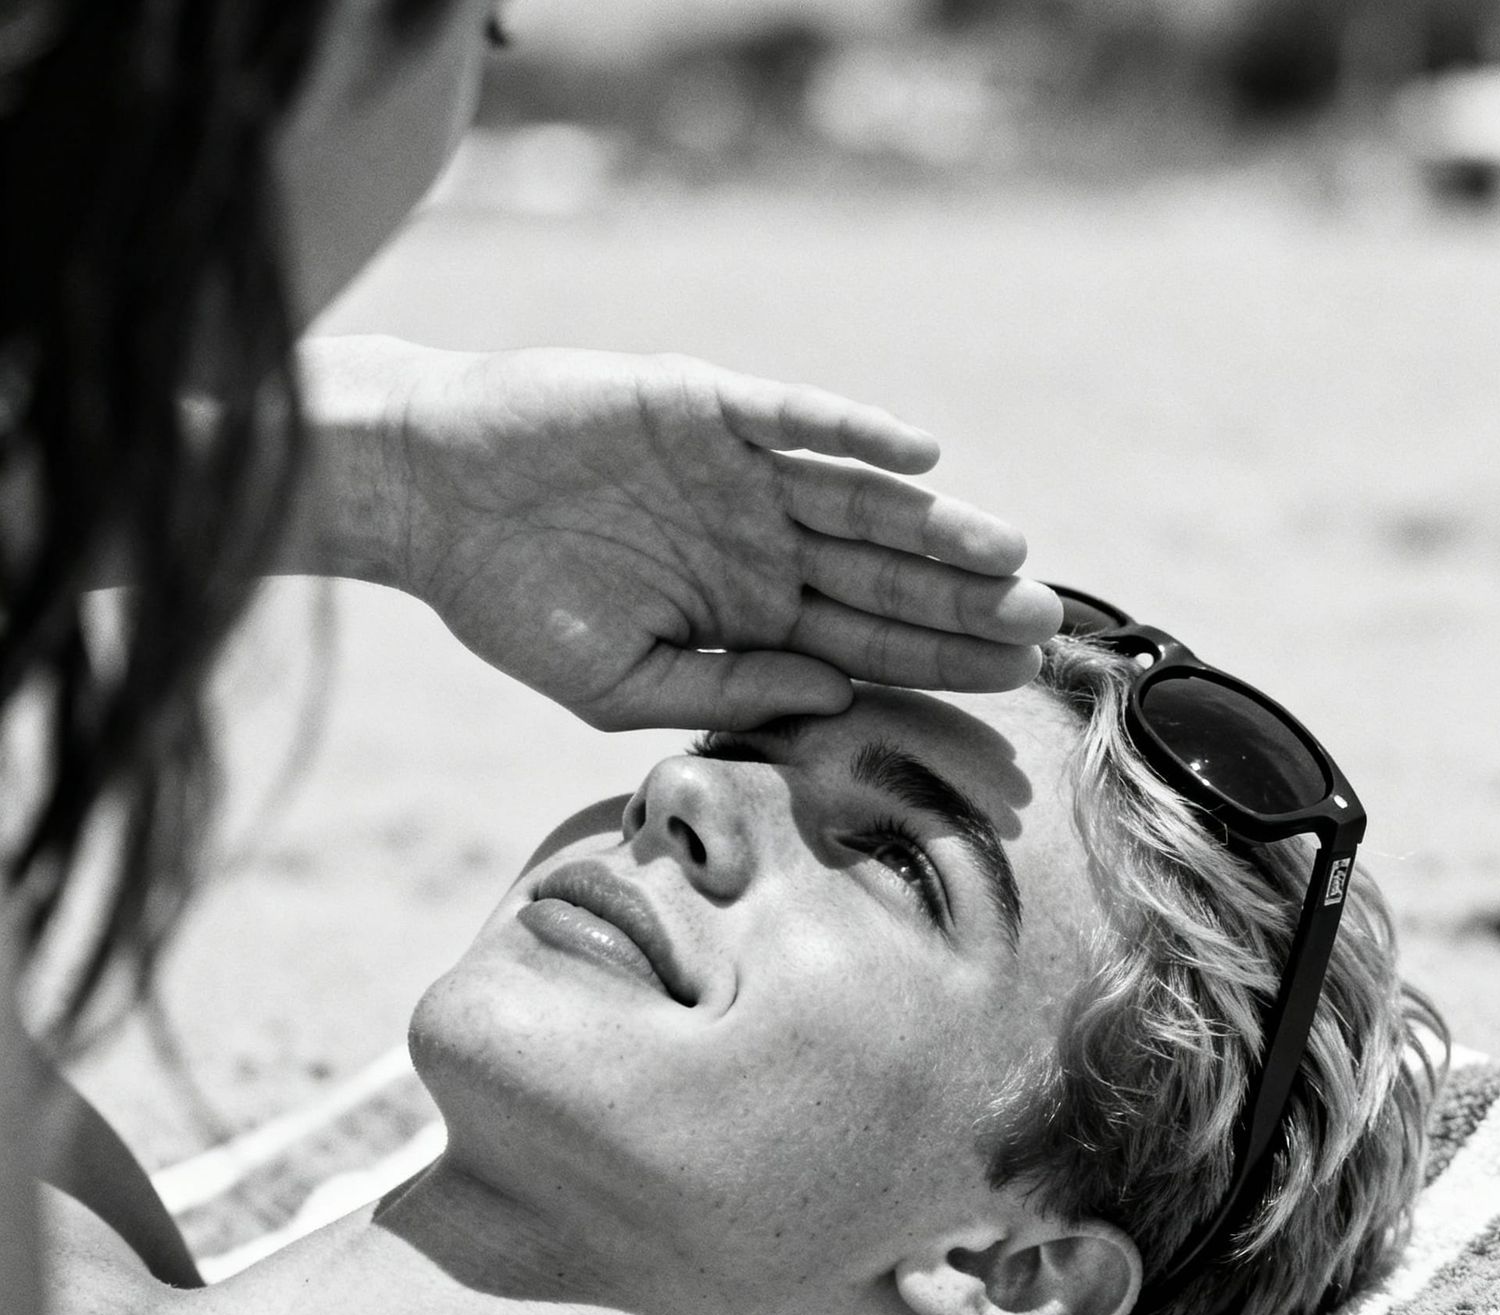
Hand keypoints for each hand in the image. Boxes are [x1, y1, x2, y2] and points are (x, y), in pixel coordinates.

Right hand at [308, 340, 1061, 730]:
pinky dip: (851, 431)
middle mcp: (758, 541)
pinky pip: (791, 416)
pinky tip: (919, 459)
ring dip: (932, 527)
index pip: (864, 641)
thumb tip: (836, 698)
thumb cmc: (512, 602)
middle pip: (881, 574)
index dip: (939, 659)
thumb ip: (727, 692)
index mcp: (745, 612)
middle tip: (1041, 623)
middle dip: (960, 601)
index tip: (1015, 679)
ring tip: (1008, 554)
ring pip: (857, 500)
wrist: (430, 500)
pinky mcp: (703, 404)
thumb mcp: (618, 685)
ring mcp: (736, 472)